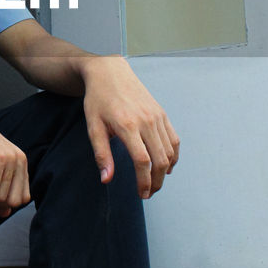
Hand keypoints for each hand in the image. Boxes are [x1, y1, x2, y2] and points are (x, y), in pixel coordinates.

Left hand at [82, 55, 179, 198]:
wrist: (110, 72)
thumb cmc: (98, 100)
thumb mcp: (93, 127)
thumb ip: (101, 154)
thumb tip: (107, 179)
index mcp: (127, 125)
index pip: (142, 161)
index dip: (144, 182)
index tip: (142, 194)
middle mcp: (146, 121)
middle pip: (160, 159)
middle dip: (156, 181)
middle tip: (148, 193)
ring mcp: (157, 117)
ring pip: (169, 152)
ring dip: (165, 172)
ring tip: (155, 182)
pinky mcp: (162, 114)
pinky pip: (174, 140)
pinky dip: (173, 156)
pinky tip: (166, 166)